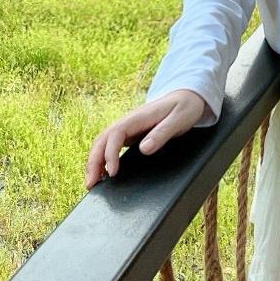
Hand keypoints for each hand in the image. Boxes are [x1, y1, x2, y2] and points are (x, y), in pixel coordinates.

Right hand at [84, 89, 207, 188]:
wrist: (188, 96)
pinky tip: (103, 173)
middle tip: (91, 184)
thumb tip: (144, 149)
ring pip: (103, 142)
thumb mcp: (179, 119)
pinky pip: (111, 145)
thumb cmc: (185, 107)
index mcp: (138, 117)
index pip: (115, 134)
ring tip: (92, 183)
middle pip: (102, 139)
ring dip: (94, 161)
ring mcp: (128, 127)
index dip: (110, 153)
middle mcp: (128, 121)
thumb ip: (162, 133)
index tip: (112, 172)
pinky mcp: (131, 133)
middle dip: (93, 161)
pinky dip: (102, 158)